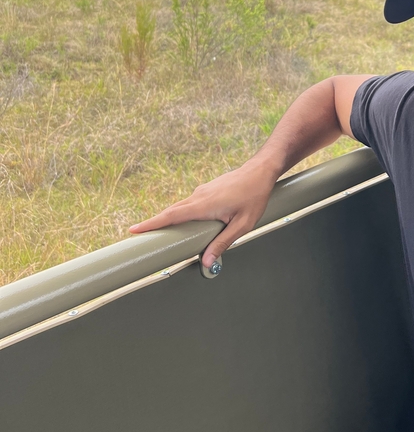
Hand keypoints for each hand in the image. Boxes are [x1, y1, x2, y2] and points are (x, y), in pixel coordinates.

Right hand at [129, 157, 279, 266]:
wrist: (261, 171)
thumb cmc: (254, 196)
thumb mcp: (242, 225)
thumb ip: (223, 242)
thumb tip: (206, 261)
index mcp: (204, 205)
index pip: (171, 215)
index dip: (151, 223)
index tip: (133, 230)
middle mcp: (199, 195)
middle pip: (171, 212)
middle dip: (154, 223)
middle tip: (138, 236)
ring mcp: (202, 191)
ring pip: (181, 207)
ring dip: (170, 219)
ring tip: (159, 233)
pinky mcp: (207, 190)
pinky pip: (189, 203)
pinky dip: (182, 213)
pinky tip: (186, 223)